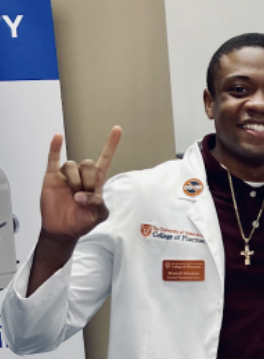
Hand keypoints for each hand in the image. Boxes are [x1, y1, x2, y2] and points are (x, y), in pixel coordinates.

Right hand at [40, 126, 121, 240]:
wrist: (62, 229)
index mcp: (96, 182)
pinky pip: (53, 158)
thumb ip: (98, 204)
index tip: (117, 129)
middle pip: (87, 164)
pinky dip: (55, 147)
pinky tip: (58, 137)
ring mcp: (66, 175)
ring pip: (71, 165)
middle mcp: (81, 175)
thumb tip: (81, 195)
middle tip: (82, 196)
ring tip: (72, 195)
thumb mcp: (99, 216)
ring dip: (73, 181)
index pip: (105, 159)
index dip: (111, 145)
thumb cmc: (82, 221)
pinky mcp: (52, 176)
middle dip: (87, 181)